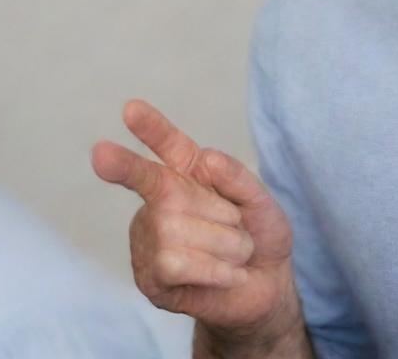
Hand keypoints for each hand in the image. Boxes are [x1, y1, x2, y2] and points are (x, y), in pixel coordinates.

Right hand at [92, 100, 302, 346]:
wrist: (266, 288)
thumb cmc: (259, 235)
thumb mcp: (260, 201)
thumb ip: (237, 178)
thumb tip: (206, 158)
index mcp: (186, 172)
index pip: (166, 144)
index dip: (150, 127)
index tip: (131, 109)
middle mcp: (160, 200)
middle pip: (169, 190)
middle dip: (216, 212)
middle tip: (237, 226)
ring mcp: (150, 239)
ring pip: (173, 229)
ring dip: (223, 245)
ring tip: (234, 254)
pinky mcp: (150, 277)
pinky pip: (175, 263)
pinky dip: (213, 270)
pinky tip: (226, 275)